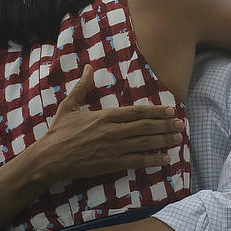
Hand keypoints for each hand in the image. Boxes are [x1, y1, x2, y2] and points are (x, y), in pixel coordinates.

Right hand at [32, 64, 185, 181]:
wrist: (50, 158)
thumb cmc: (59, 132)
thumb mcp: (69, 106)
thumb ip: (82, 87)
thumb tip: (88, 67)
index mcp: (105, 115)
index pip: (136, 111)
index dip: (156, 111)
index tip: (170, 110)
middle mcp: (112, 131)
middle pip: (145, 126)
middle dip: (165, 125)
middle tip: (181, 124)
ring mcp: (113, 148)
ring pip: (145, 143)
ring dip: (163, 140)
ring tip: (178, 138)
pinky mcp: (111, 164)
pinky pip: (137, 161)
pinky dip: (153, 159)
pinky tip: (165, 159)